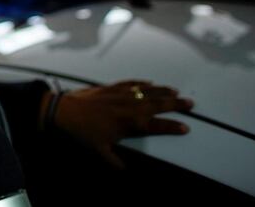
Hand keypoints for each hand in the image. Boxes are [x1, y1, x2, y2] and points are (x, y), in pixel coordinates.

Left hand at [53, 80, 193, 167]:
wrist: (64, 111)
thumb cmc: (82, 133)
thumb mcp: (100, 152)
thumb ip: (115, 162)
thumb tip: (125, 172)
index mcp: (130, 123)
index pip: (157, 125)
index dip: (172, 127)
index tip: (186, 128)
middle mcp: (129, 106)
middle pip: (157, 104)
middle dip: (175, 104)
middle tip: (191, 103)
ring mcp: (120, 94)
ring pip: (147, 91)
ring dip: (162, 91)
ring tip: (176, 91)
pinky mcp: (110, 87)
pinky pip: (130, 83)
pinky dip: (141, 82)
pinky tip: (150, 82)